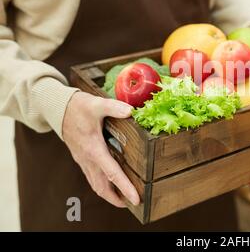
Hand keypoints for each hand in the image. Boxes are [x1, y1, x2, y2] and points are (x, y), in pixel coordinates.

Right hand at [62, 91, 139, 207]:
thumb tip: (130, 111)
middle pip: (103, 187)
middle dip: (117, 198)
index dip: (125, 187)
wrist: (57, 109)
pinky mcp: (81, 158)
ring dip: (109, 194)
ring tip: (124, 198)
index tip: (135, 199)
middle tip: (133, 203)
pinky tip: (110, 183)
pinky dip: (102, 185)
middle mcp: (88, 159)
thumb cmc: (77, 107)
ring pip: (96, 184)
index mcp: (94, 149)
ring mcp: (83, 160)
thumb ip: (114, 107)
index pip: (112, 173)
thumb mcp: (96, 104)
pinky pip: (92, 177)